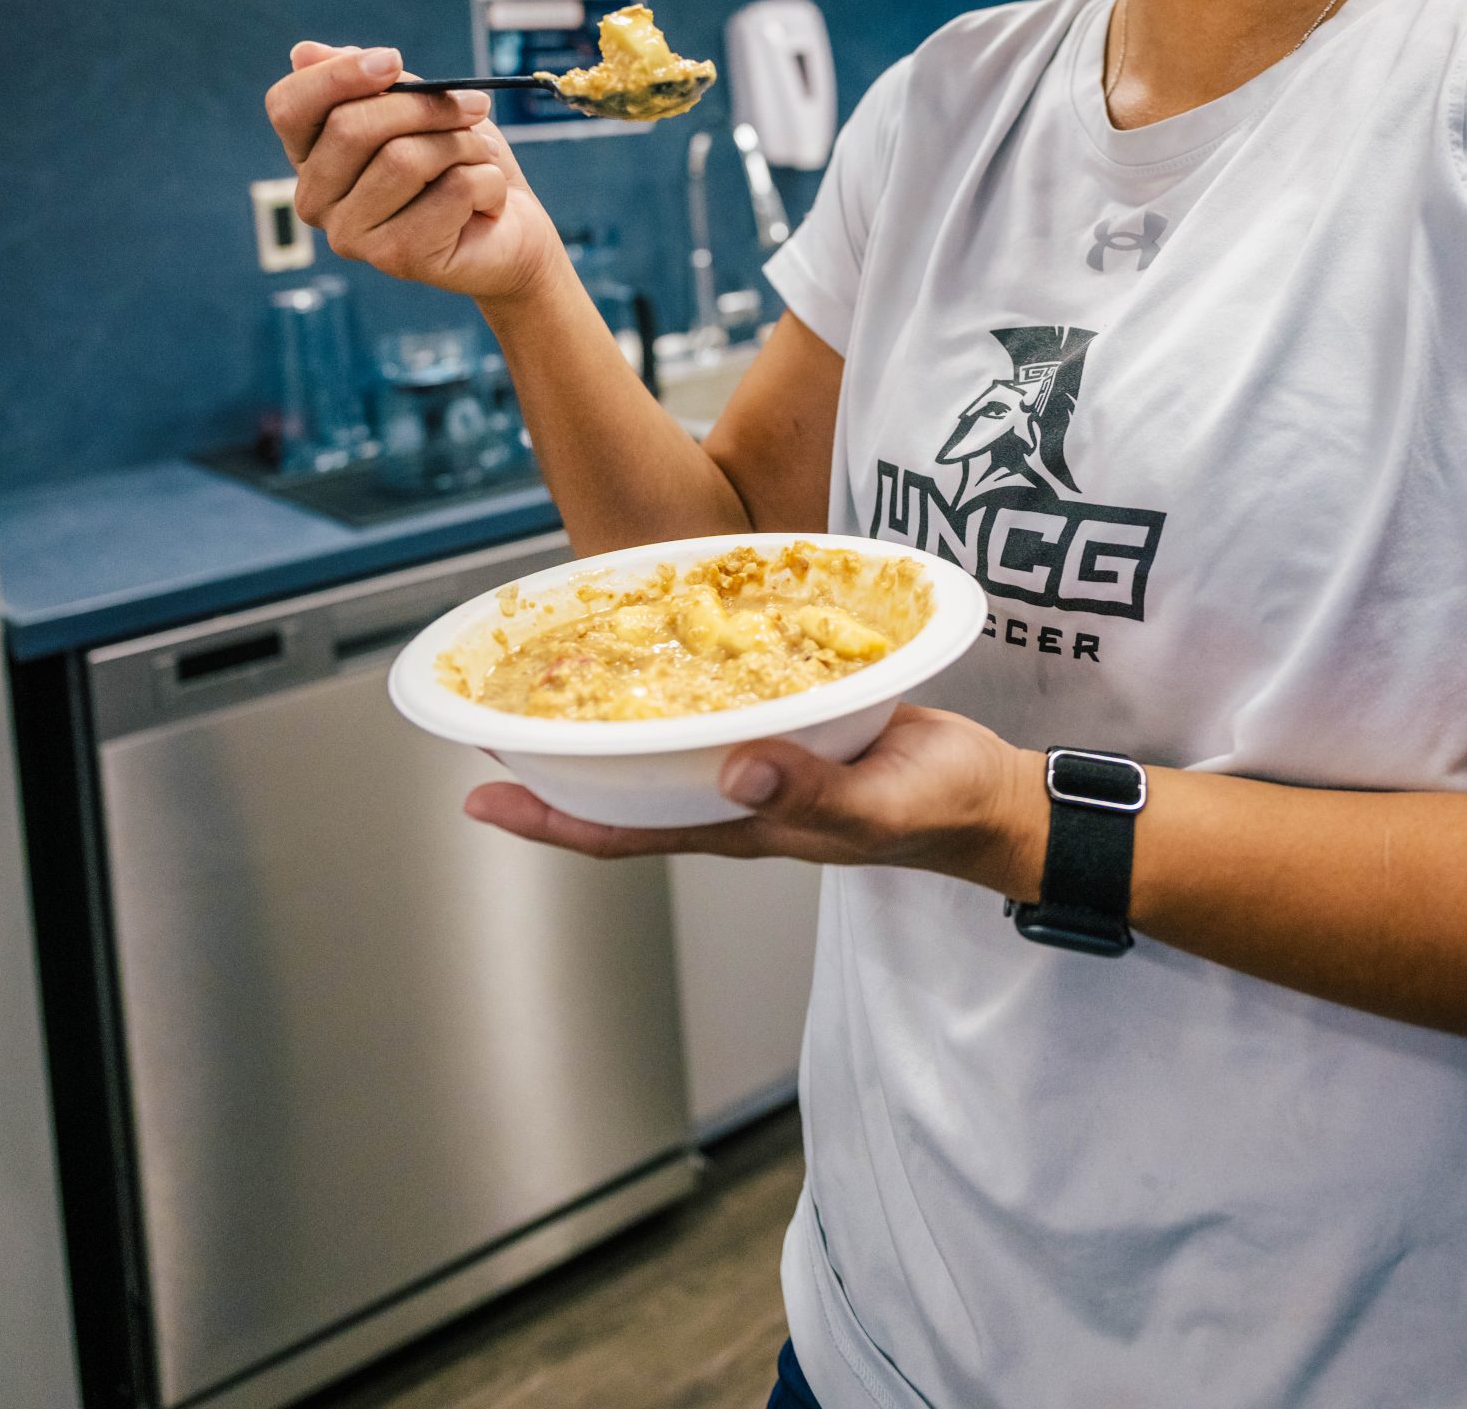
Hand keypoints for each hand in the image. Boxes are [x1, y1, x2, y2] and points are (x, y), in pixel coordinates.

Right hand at [264, 40, 559, 302]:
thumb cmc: (457, 162)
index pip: (288, 106)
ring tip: (481, 158)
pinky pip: (451, 190)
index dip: (337, 75)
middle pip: (351, 127)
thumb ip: (369, 79)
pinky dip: (486, 181)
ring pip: (405, 158)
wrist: (510, 230)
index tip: (392, 60)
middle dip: (427, 106)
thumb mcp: (419, 104)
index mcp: (310, 156)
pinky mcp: (397, 257)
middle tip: (476, 106)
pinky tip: (486, 202)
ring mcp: (350, 235)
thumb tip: (302, 53)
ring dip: (465, 145)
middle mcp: (315, 200)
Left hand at [464, 705, 1051, 900]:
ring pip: (662, 743)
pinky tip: (666, 637)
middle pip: (624, 785)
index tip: (480, 798)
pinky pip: (717, 700)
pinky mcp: (791, 719)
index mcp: (741, 823)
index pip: (624, 831)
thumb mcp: (877, 803)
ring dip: (608, 716)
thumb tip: (734, 767)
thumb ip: (811, 789)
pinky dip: (680, 674)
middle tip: (492, 720)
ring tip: (556, 673)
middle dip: (556, 763)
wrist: (985, 794)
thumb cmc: (932, 810)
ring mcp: (758, 759)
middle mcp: (733, 793)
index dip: (551, 818)